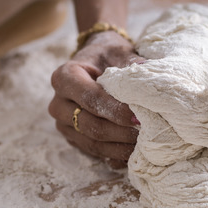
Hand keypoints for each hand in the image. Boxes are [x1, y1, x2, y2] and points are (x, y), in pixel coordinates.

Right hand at [48, 31, 143, 167]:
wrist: (96, 62)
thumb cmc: (108, 55)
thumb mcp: (118, 52)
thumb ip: (132, 62)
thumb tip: (149, 70)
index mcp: (64, 77)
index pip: (90, 98)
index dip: (115, 110)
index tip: (138, 117)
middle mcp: (58, 103)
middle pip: (90, 124)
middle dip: (120, 132)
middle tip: (146, 134)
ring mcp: (63, 123)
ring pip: (92, 142)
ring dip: (119, 147)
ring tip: (144, 145)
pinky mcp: (73, 137)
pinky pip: (94, 151)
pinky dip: (115, 154)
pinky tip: (134, 153)